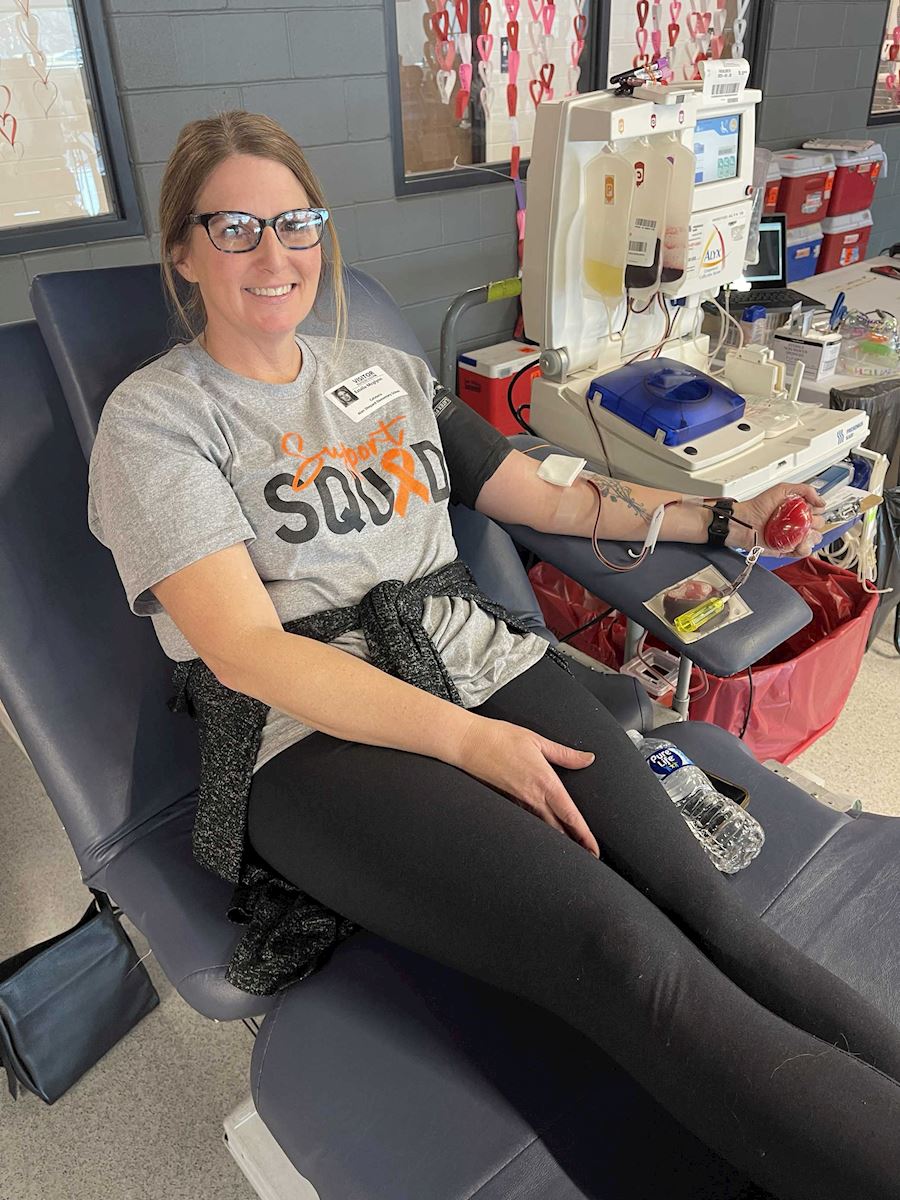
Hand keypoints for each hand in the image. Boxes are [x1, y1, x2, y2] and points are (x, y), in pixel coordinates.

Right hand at [450, 714, 600, 858]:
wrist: (467, 743)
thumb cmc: (500, 738)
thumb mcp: (538, 741)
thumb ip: (565, 754)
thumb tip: (588, 758)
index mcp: (545, 782)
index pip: (570, 816)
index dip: (584, 836)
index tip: (595, 851)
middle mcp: (532, 797)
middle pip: (558, 829)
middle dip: (575, 845)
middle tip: (590, 858)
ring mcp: (518, 802)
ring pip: (542, 828)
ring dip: (557, 840)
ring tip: (572, 851)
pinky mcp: (506, 802)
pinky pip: (526, 820)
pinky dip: (538, 830)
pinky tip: (543, 834)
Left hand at [730, 483, 825, 556]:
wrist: (744, 523)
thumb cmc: (758, 506)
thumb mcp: (782, 489)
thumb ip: (804, 490)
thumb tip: (821, 502)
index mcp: (798, 509)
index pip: (818, 512)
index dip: (816, 511)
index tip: (810, 510)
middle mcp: (797, 523)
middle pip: (818, 526)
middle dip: (814, 524)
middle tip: (804, 522)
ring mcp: (793, 536)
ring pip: (813, 540)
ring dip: (811, 537)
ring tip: (801, 534)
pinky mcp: (787, 548)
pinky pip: (802, 551)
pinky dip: (803, 549)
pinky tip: (797, 543)